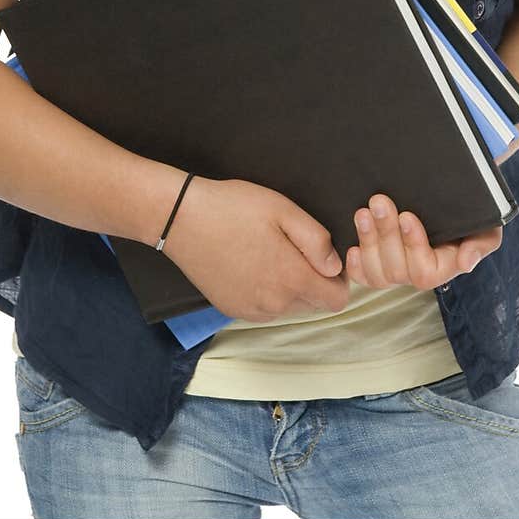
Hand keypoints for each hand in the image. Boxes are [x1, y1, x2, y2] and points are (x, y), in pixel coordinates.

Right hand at [162, 176, 350, 322]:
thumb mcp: (283, 210)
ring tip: (268, 253)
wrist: (181, 219)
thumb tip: (335, 267)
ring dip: (289, 288)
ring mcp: (251, 311)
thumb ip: (317, 241)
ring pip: (289, 308)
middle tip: (292, 248)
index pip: (337, 299)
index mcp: (291, 279)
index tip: (322, 256)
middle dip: (313, 281)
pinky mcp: (232, 310)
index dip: (337, 278)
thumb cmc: (233, 208)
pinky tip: (251, 263)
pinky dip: (266, 292)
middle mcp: (274, 304)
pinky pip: (264, 309)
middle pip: (314, 304)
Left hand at [346, 193, 502, 289]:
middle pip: (397, 269)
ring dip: (368, 242)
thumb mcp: (485, 225)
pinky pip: (363, 275)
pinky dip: (355, 264)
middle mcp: (417, 271)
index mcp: (443, 266)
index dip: (413, 245)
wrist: (449, 196)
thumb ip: (481, 243)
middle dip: (386, 234)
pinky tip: (351, 246)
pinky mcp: (375, 260)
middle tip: (378, 202)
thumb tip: (466, 262)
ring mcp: (395, 267)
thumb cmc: (470, 213)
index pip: (425, 271)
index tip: (407, 216)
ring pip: (377, 272)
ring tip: (362, 213)